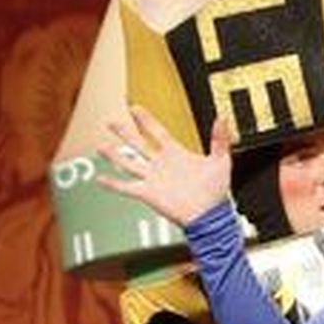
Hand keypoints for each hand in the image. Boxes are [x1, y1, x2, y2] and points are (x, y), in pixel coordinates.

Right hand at [98, 106, 234, 226]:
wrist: (210, 215)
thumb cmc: (216, 191)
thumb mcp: (221, 161)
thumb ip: (220, 139)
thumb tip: (222, 119)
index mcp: (176, 154)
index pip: (157, 132)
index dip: (146, 120)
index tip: (135, 108)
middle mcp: (161, 164)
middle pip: (138, 144)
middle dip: (124, 132)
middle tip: (111, 121)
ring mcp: (153, 178)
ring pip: (129, 163)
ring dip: (114, 155)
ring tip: (101, 147)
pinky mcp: (148, 193)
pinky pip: (126, 187)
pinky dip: (113, 183)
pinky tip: (101, 178)